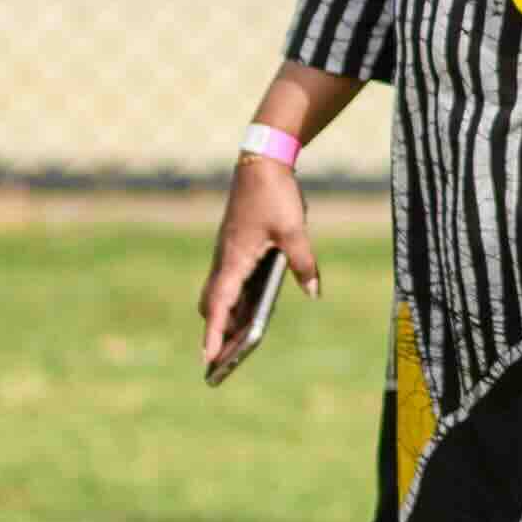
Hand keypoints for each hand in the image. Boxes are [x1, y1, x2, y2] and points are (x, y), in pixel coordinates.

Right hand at [200, 153, 315, 365]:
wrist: (262, 162)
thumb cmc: (275, 195)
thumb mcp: (294, 231)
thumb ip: (303, 263)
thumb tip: (313, 292)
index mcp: (234, 260)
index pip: (218, 306)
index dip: (212, 334)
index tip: (207, 359)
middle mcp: (224, 260)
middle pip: (213, 304)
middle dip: (217, 331)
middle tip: (223, 359)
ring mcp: (227, 252)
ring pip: (220, 292)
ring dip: (225, 315)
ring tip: (236, 340)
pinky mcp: (234, 245)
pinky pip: (229, 279)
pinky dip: (234, 297)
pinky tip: (250, 305)